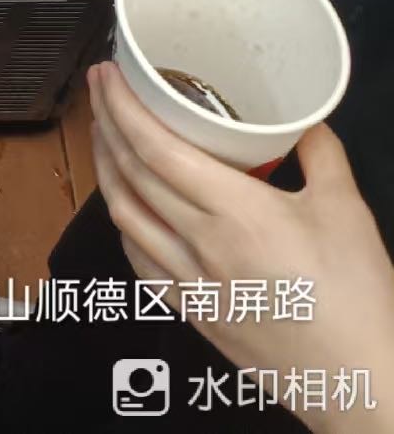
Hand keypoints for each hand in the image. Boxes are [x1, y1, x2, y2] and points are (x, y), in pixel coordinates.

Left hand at [90, 62, 393, 432]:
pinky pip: (139, 263)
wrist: (360, 384)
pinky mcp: (194, 312)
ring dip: (105, 170)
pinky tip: (126, 210)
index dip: (123, 107)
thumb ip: (322, 154)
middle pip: (131, 174)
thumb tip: (306, 123)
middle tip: (101, 90)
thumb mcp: (346, 210)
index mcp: (236, 213)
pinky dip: (124, 226)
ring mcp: (192, 283)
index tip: (109, 77)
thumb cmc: (357, 304)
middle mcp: (203, 246)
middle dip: (106, 123)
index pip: (156, 149)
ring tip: (105, 138)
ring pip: (124, 216)